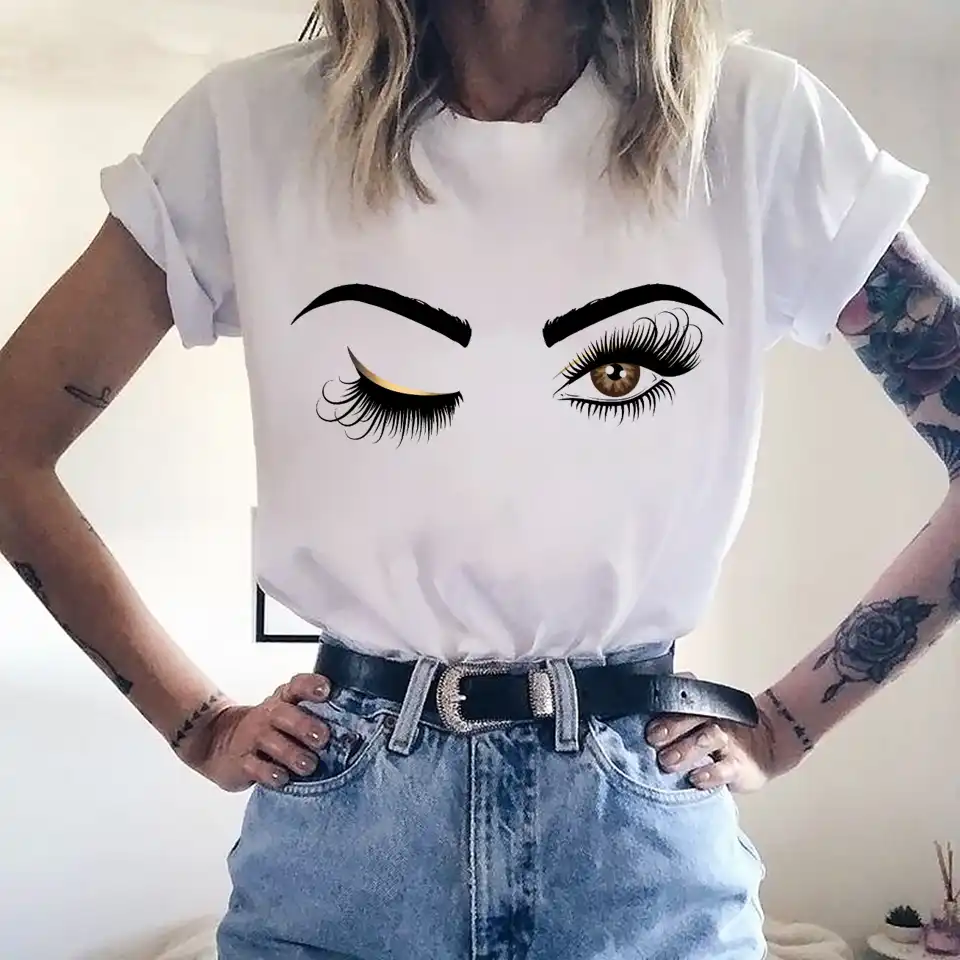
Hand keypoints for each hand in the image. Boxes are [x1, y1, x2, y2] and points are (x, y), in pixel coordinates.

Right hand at [178, 673, 333, 791]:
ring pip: (272, 742)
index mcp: (283, 700)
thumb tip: (354, 729)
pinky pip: (255, 767)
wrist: (216, 741)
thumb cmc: (267, 729)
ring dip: (292, 754)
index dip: (311, 686)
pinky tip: (283, 778)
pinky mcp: (241, 762)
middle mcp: (268, 716)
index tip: (326, 690)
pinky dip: (270, 774)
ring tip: (309, 765)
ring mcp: (252, 738)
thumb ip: (314, 717)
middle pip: (284, 714)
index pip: (297, 686)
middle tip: (322, 738)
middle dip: (305, 725)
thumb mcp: (286, 715)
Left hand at [644, 695, 793, 793]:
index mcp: (700, 707)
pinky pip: (726, 767)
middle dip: (670, 727)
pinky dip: (711, 773)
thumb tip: (634, 730)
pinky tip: (697, 778)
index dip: (662, 708)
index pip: (680, 700)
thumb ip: (673, 724)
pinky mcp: (740, 764)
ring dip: (686, 749)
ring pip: (708, 738)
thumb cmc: (719, 736)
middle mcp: (714, 719)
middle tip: (653, 740)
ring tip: (668, 762)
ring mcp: (729, 740)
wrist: (765, 746)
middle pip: (692, 716)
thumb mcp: (698, 724)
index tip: (646, 724)